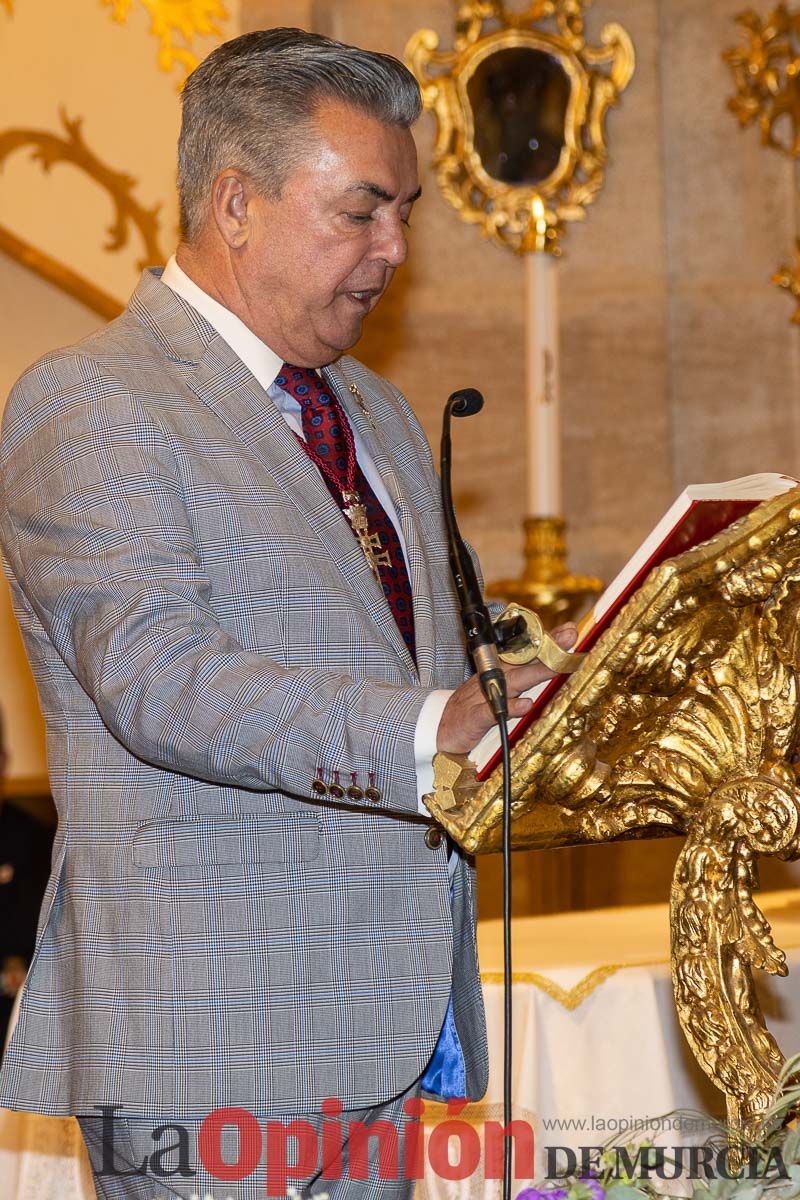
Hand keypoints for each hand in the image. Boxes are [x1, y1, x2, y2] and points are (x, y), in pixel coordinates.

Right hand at [436, 623, 578, 755]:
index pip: (527, 654)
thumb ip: (520, 682)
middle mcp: (494, 678)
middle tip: (570, 636)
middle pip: (524, 661)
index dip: (548, 642)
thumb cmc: (471, 709)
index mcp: (500, 672)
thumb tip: (548, 672)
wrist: (437, 727)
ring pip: (513, 681)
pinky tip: (525, 704)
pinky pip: (493, 710)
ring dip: (535, 672)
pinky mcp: (475, 716)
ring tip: (557, 666)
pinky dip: (509, 707)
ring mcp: (484, 696)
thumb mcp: (497, 691)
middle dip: (548, 649)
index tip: (570, 630)